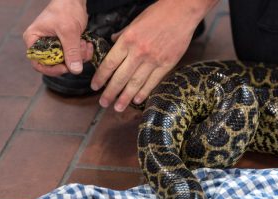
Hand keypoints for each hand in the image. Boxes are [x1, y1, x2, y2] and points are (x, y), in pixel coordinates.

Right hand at [23, 0, 92, 75]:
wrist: (74, 0)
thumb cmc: (65, 9)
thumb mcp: (69, 31)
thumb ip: (72, 51)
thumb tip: (75, 70)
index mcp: (34, 40)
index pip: (38, 63)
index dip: (52, 69)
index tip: (66, 68)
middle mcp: (42, 45)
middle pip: (55, 64)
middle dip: (71, 60)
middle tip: (81, 49)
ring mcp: (55, 46)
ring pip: (68, 62)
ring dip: (80, 56)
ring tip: (85, 43)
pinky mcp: (66, 45)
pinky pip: (74, 56)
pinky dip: (83, 53)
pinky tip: (87, 43)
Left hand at [91, 0, 217, 111]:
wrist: (182, 12)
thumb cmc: (158, 13)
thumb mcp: (135, 21)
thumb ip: (123, 34)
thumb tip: (112, 42)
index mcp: (128, 40)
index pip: (109, 63)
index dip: (101, 77)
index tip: (95, 86)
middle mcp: (138, 52)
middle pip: (120, 77)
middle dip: (110, 92)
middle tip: (103, 103)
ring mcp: (153, 60)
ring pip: (135, 83)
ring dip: (125, 97)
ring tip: (118, 107)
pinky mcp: (167, 64)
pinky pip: (153, 82)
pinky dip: (144, 92)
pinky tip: (137, 100)